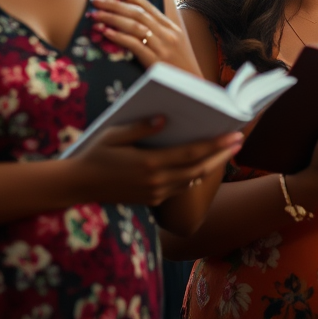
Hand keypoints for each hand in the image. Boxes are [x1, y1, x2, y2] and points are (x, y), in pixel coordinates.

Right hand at [70, 116, 242, 206]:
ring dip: (212, 166)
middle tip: (240, 141)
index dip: (216, 145)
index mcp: (150, 163)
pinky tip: (204, 166)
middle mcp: (157, 181)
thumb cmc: (96, 154)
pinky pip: (181, 188)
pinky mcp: (153, 199)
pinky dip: (195, 176)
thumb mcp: (114, 135)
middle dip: (222, 155)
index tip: (234, 135)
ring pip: (192, 180)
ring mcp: (155, 193)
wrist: (78, 186)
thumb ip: (140, 127)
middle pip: (199, 168)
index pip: (192, 153)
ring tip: (227, 152)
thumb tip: (164, 118)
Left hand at [91, 0, 198, 73]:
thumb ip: (160, 33)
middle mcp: (167, 34)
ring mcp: (162, 46)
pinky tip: (105, 32)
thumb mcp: (174, 45)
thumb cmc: (179, 67)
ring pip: (134, 26)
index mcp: (171, 28)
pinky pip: (134, 45)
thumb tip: (140, 23)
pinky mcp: (155, 60)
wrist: (192, 85)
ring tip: (94, 14)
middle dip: (114, 4)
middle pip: (137, 13)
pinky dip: (119, 37)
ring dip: (112, 18)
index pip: (148, 6)